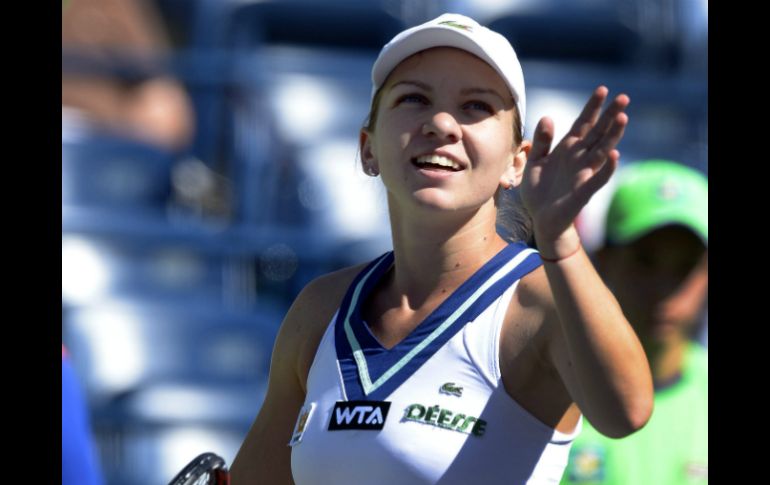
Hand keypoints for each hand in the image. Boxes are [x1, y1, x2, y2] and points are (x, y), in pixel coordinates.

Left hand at [520, 86, 628, 256]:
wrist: (540, 219)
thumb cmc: (539, 191)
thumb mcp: (534, 162)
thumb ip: (541, 142)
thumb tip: (548, 117)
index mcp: (567, 149)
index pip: (583, 123)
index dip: (592, 107)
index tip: (602, 89)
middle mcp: (579, 158)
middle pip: (598, 133)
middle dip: (610, 115)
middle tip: (624, 97)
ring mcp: (583, 173)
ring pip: (602, 150)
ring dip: (613, 135)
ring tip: (623, 117)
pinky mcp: (583, 190)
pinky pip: (598, 177)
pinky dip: (607, 167)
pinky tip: (614, 153)